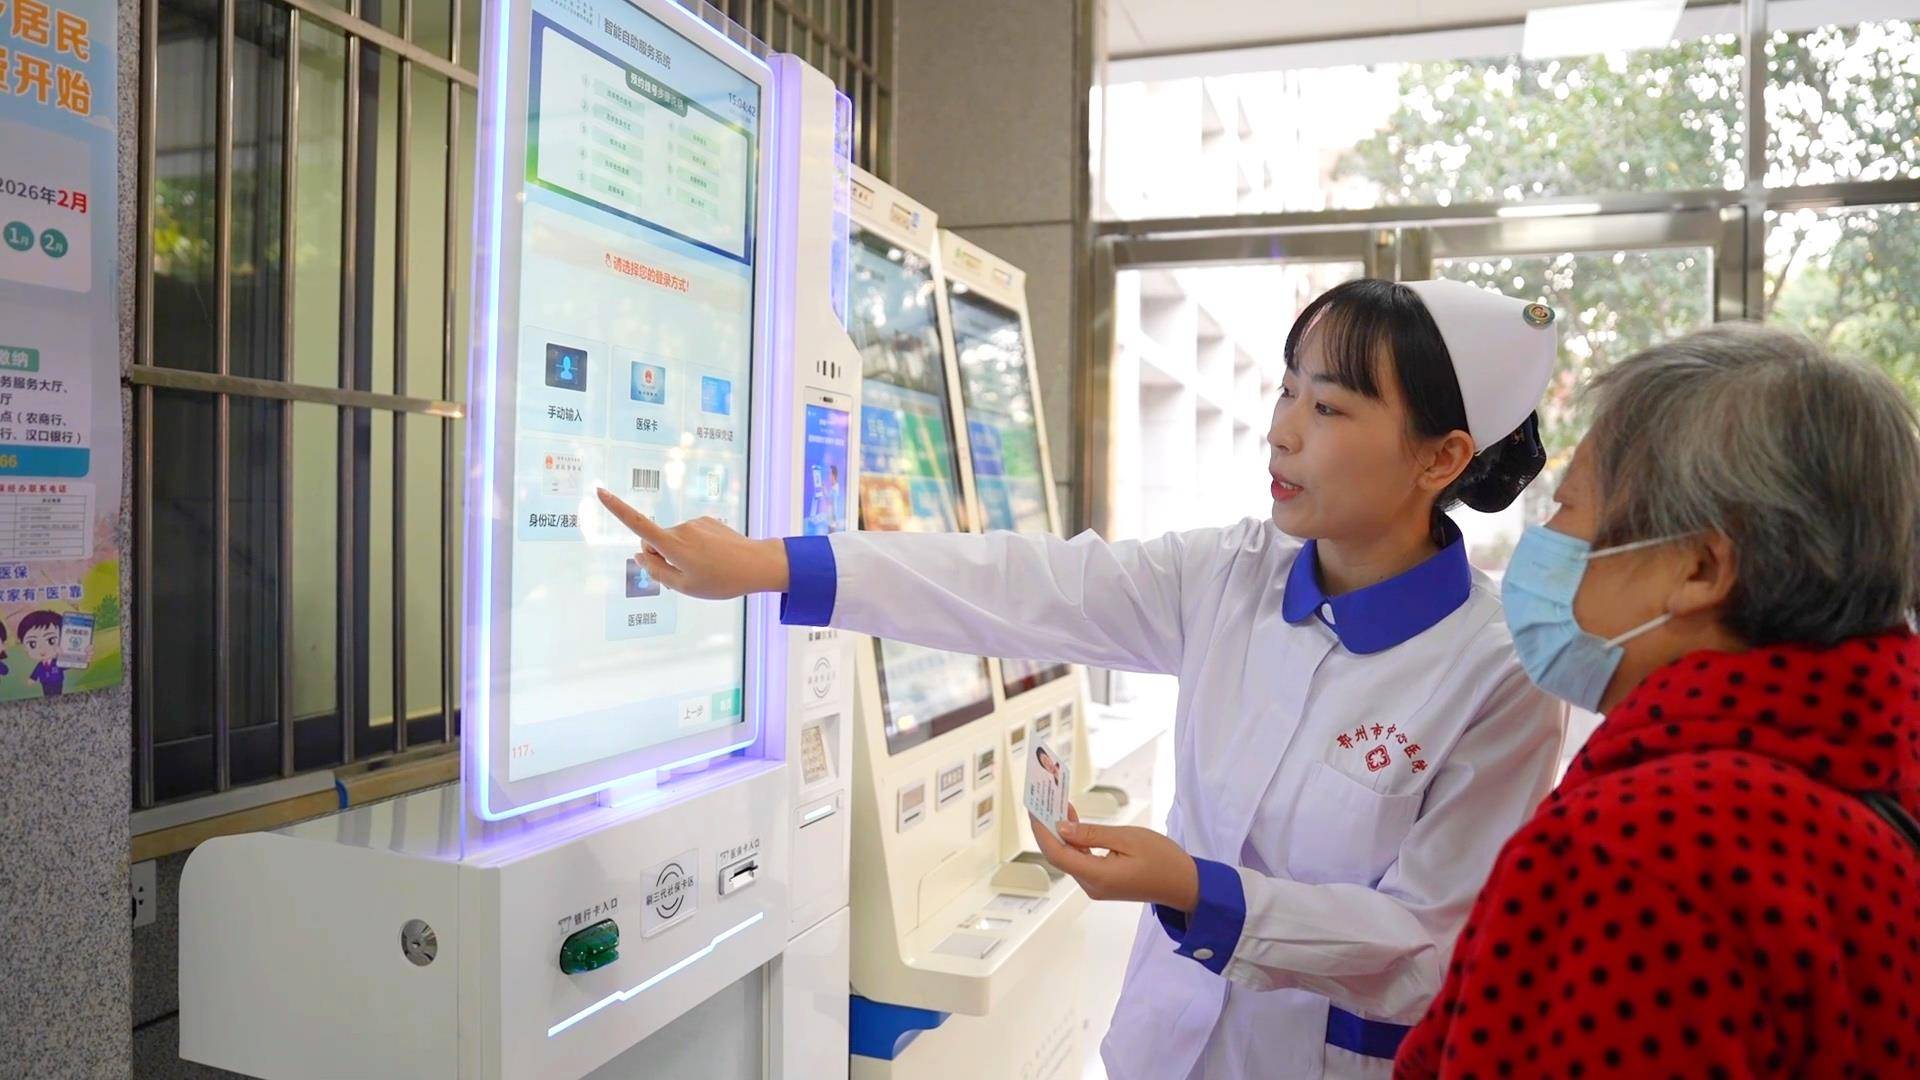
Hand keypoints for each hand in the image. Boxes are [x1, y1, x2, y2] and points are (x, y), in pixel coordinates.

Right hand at [596, 488, 790, 599]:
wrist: (757, 564)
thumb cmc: (721, 581)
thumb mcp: (685, 586)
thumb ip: (658, 572)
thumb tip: (641, 555)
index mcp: (673, 546)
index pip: (638, 525)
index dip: (616, 508)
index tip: (599, 491)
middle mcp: (681, 529)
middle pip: (655, 542)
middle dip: (660, 556)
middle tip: (685, 575)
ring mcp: (695, 523)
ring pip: (673, 540)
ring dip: (680, 553)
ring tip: (705, 567)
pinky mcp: (706, 520)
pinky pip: (689, 535)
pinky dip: (694, 546)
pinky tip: (713, 557)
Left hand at [1029, 806, 1200, 910]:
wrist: (1185, 885)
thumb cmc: (1162, 859)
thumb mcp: (1128, 839)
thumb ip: (1092, 834)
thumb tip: (1062, 828)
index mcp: (1097, 876)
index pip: (1057, 854)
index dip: (1042, 831)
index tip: (1034, 810)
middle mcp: (1092, 886)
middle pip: (1060, 857)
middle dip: (1049, 829)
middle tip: (1044, 801)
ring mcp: (1097, 887)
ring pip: (1070, 859)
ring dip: (1062, 834)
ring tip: (1058, 805)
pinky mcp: (1103, 883)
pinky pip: (1082, 861)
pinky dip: (1075, 842)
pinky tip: (1075, 824)